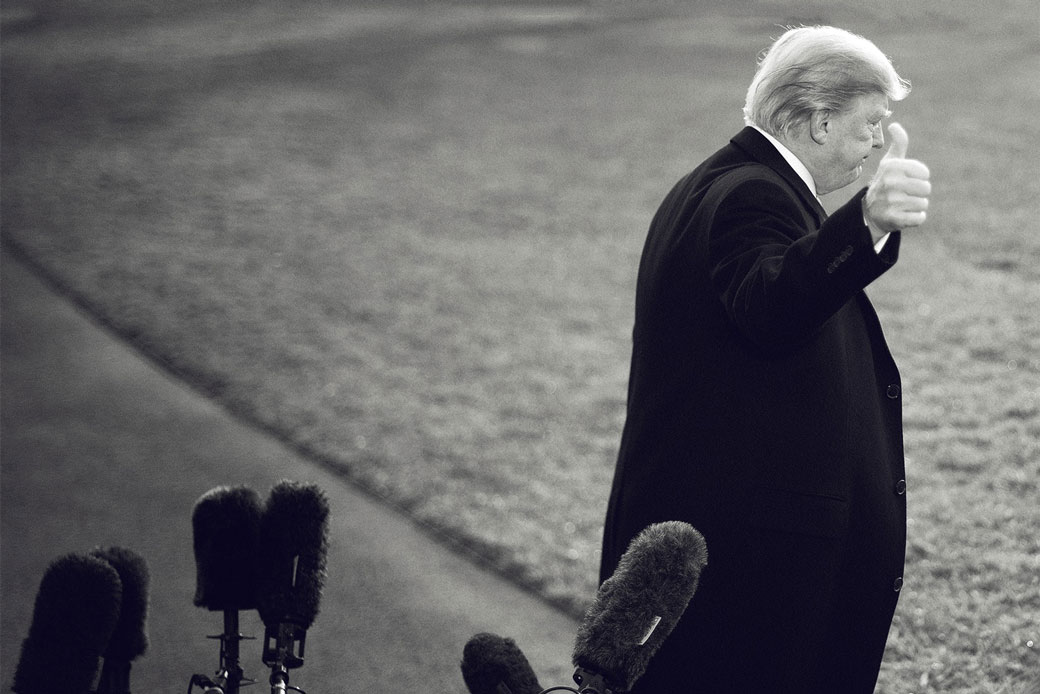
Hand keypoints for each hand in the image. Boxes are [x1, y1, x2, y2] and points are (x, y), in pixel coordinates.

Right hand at [863, 122, 931, 236]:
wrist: (869, 212)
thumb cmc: (885, 183)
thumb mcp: (890, 163)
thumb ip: (898, 143)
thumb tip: (894, 125)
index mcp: (891, 167)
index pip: (924, 173)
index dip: (920, 177)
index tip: (907, 180)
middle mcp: (889, 183)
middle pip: (926, 188)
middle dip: (919, 193)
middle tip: (905, 194)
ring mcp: (891, 202)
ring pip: (923, 204)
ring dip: (916, 206)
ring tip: (903, 204)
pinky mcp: (894, 219)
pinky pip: (919, 218)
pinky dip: (915, 218)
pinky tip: (904, 215)